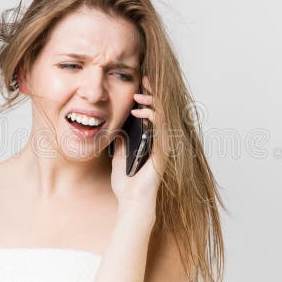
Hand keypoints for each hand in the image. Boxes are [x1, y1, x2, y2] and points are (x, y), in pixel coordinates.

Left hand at [110, 76, 169, 206]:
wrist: (130, 201)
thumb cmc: (126, 184)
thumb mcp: (118, 156)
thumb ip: (121, 142)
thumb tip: (117, 127)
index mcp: (152, 142)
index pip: (154, 114)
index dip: (149, 98)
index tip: (140, 85)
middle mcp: (161, 141)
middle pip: (162, 110)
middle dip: (153, 93)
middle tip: (144, 80)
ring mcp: (164, 145)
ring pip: (164, 114)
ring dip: (152, 101)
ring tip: (138, 95)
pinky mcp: (163, 149)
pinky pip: (162, 126)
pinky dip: (151, 115)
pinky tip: (139, 111)